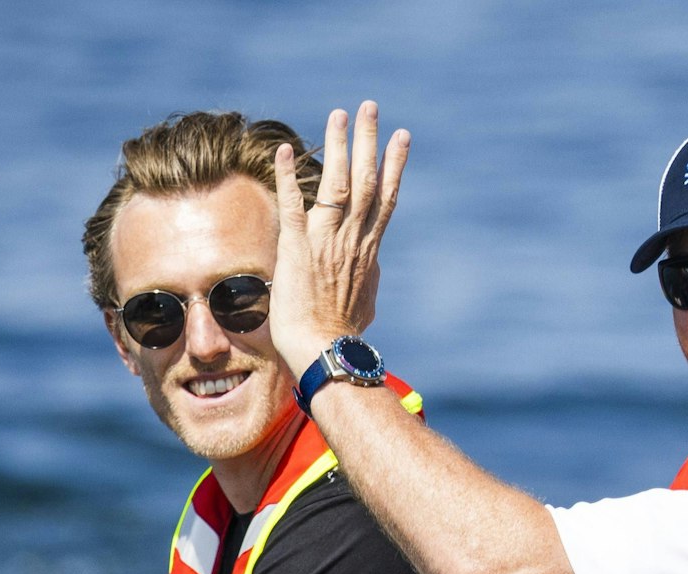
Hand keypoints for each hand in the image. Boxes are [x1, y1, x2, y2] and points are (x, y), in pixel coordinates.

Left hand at [268, 102, 411, 378]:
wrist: (327, 352)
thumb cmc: (342, 336)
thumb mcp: (364, 303)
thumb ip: (367, 280)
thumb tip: (372, 274)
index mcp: (368, 250)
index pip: (385, 197)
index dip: (393, 164)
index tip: (401, 137)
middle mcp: (353, 239)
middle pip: (366, 179)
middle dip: (369, 140)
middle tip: (371, 107)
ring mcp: (326, 241)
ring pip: (337, 183)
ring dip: (337, 145)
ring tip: (340, 114)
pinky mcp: (297, 248)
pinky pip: (294, 204)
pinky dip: (291, 176)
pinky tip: (286, 148)